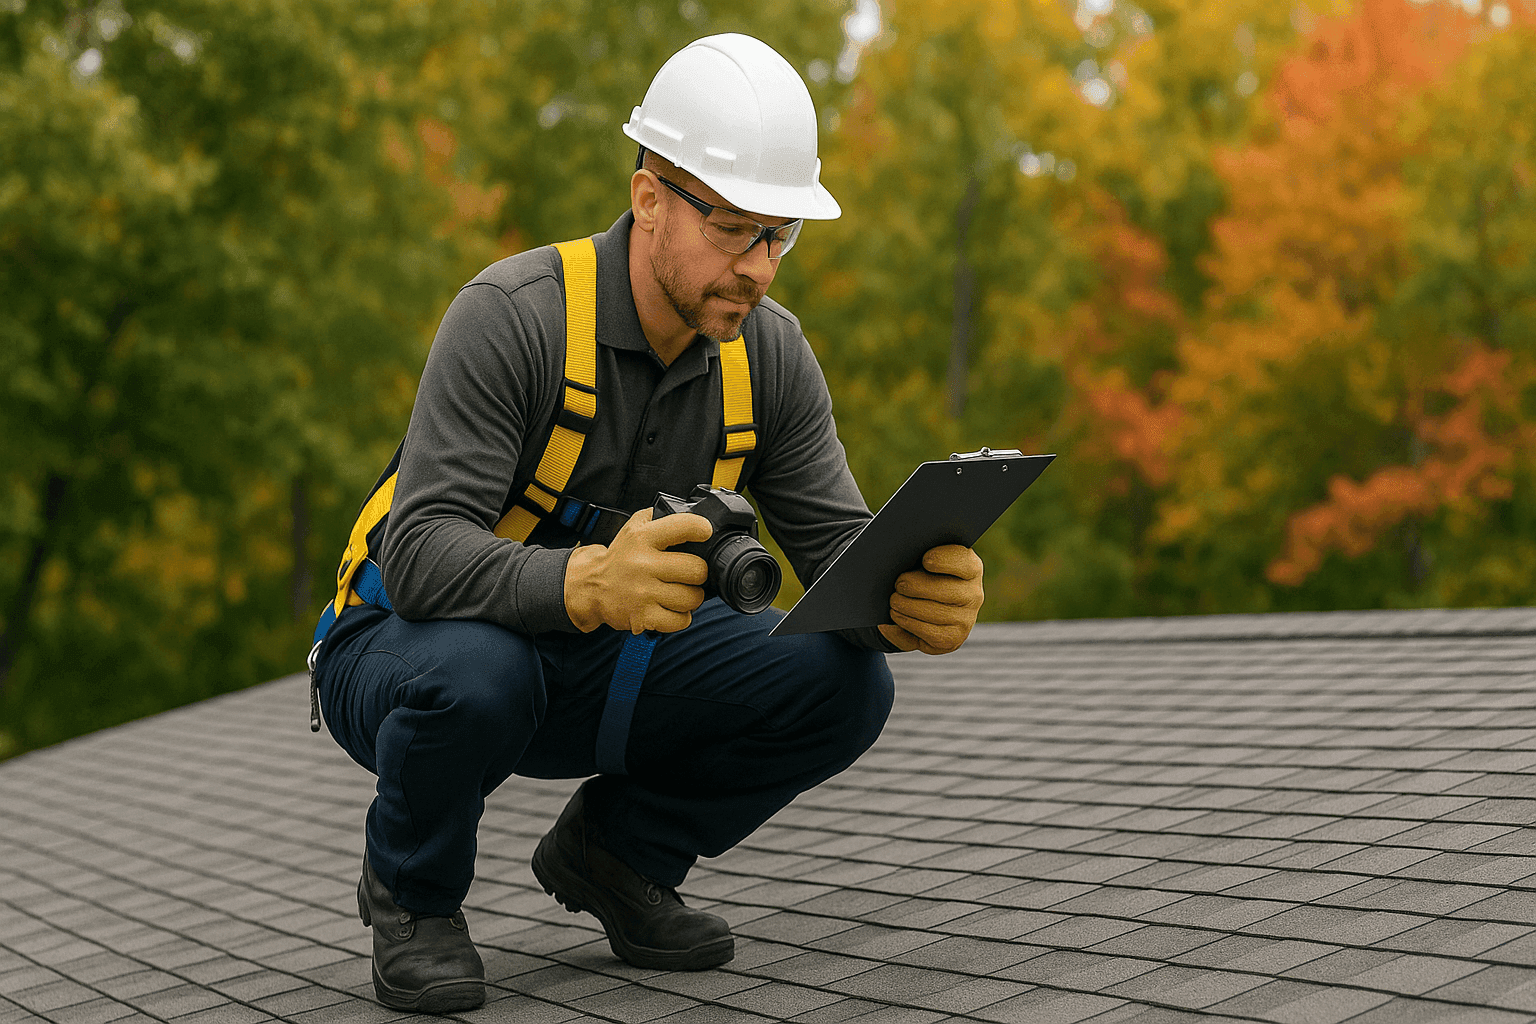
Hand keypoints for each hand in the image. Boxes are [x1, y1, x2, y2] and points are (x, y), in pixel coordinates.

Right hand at [564, 507, 711, 633]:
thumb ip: (653, 517)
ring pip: (692, 598)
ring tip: (680, 593)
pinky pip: (681, 620)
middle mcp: (643, 564)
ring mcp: (643, 592)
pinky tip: (671, 608)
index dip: (701, 529)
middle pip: (697, 570)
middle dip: (698, 573)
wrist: (589, 587)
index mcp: (643, 538)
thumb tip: (682, 509)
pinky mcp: (643, 616)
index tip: (704, 534)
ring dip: (691, 597)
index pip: (684, 526)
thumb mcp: (630, 530)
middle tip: (688, 574)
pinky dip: (681, 617)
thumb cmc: (618, 559)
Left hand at [878, 545, 983, 654]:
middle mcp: (973, 595)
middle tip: (899, 584)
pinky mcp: (953, 639)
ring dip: (908, 607)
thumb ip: (918, 556)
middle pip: (945, 590)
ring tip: (894, 601)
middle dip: (916, 587)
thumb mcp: (924, 562)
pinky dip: (908, 624)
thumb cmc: (924, 576)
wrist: (927, 607)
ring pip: (934, 614)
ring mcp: (966, 620)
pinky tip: (897, 616)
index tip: (925, 560)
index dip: (945, 560)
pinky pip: (928, 633)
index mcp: (971, 568)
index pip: (964, 561)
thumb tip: (899, 562)